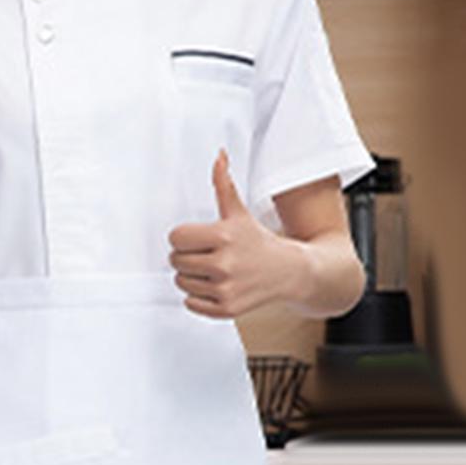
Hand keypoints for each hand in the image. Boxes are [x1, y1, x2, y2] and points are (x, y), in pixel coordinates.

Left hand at [167, 150, 309, 318]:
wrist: (290, 273)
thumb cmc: (258, 240)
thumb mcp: (239, 212)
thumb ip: (223, 185)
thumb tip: (219, 155)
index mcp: (224, 236)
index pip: (175, 238)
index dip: (184, 237)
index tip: (199, 238)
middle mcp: (225, 264)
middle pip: (176, 261)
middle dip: (187, 256)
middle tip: (207, 254)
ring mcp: (226, 288)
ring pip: (181, 282)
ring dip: (192, 277)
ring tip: (214, 270)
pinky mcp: (227, 309)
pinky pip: (190, 304)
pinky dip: (198, 297)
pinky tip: (217, 286)